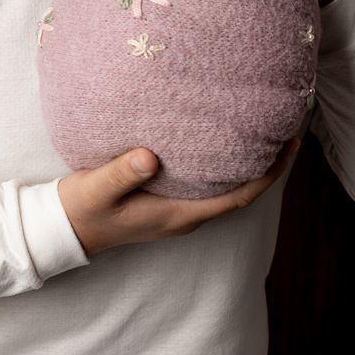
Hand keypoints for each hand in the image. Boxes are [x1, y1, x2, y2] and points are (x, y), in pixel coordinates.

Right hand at [57, 140, 299, 255]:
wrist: (65, 227)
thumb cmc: (82, 209)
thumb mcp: (96, 189)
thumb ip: (121, 173)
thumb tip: (150, 157)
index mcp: (179, 215)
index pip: (239, 197)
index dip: (268, 174)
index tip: (288, 145)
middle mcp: (186, 215)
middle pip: (241, 192)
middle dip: (267, 165)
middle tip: (285, 127)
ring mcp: (178, 210)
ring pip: (226, 188)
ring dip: (248, 164)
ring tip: (262, 129)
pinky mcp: (168, 201)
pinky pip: (209, 184)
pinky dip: (225, 164)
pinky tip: (224, 140)